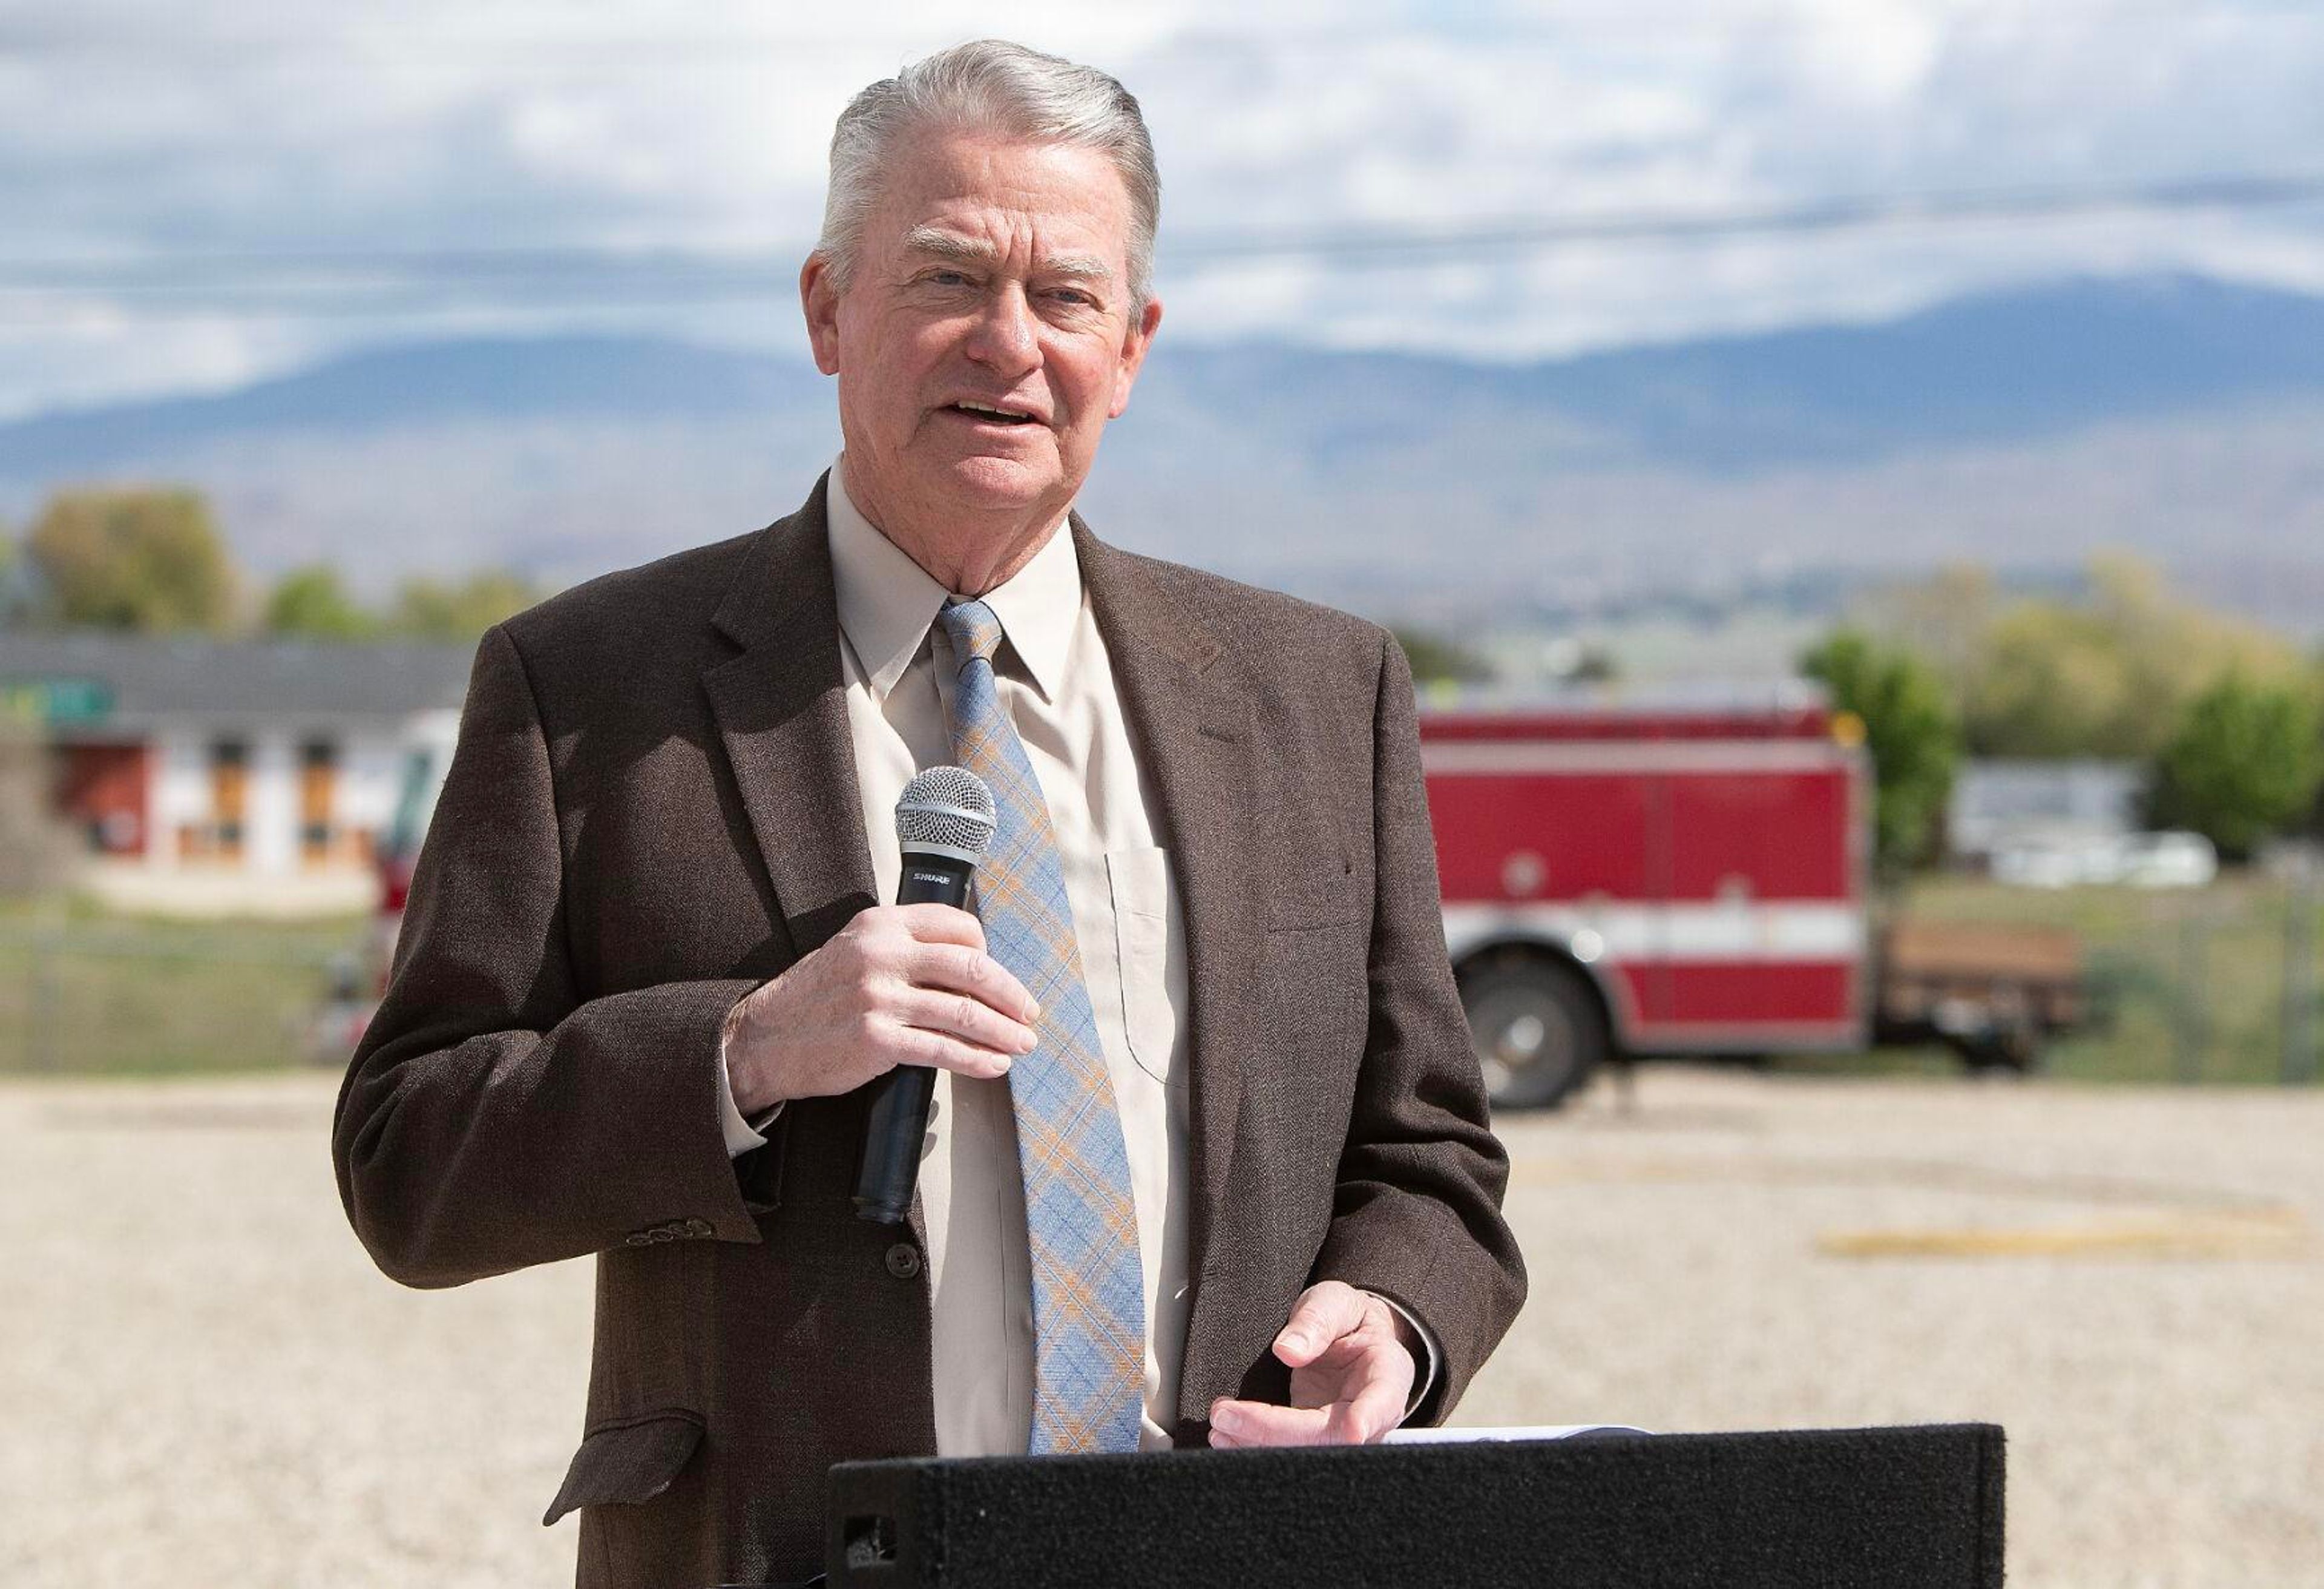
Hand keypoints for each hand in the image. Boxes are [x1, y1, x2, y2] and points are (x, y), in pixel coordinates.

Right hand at [723, 903, 1039, 1113]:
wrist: (765, 1037)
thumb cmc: (817, 996)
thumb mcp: (855, 949)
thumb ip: (903, 947)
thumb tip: (966, 964)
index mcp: (882, 924)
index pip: (958, 925)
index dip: (988, 951)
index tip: (999, 977)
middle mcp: (883, 954)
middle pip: (971, 965)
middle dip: (1010, 993)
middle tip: (1029, 1012)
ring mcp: (879, 997)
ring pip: (963, 1011)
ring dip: (1003, 1031)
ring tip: (1023, 1043)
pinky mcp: (877, 1039)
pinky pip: (943, 1049)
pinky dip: (977, 1059)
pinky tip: (994, 1066)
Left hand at [1206, 1281, 1417, 1447]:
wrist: (1352, 1339)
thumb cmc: (1349, 1321)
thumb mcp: (1335, 1302)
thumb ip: (1316, 1320)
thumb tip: (1288, 1350)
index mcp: (1387, 1374)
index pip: (1382, 1401)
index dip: (1368, 1418)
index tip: (1351, 1428)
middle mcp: (1370, 1415)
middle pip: (1330, 1436)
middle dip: (1276, 1432)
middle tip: (1226, 1417)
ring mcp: (1342, 1434)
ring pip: (1307, 1453)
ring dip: (1259, 1445)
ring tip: (1219, 1427)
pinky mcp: (1316, 1441)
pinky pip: (1289, 1452)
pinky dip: (1257, 1447)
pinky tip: (1227, 1436)